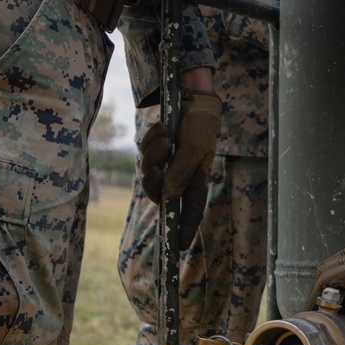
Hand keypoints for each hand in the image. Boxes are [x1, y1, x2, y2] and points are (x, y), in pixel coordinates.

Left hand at [139, 89, 221, 249]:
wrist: (192, 96)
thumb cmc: (201, 123)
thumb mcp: (195, 148)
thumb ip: (180, 174)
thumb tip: (166, 199)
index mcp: (195, 179)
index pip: (190, 211)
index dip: (185, 229)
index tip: (177, 247)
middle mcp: (179, 175)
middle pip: (158, 194)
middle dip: (153, 180)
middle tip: (158, 164)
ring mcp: (165, 162)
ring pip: (148, 171)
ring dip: (154, 153)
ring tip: (167, 135)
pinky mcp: (155, 149)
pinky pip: (143, 152)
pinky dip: (150, 139)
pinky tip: (163, 127)